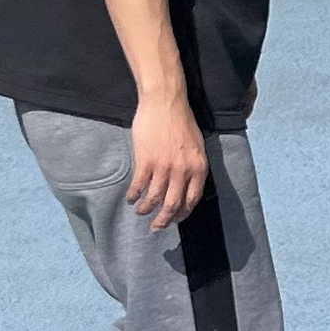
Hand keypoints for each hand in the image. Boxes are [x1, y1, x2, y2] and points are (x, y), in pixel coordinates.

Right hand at [126, 90, 208, 229]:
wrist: (165, 103)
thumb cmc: (181, 122)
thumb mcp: (197, 146)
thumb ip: (192, 167)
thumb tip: (185, 186)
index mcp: (199, 168)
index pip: (192, 200)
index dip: (182, 214)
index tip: (174, 219)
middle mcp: (183, 171)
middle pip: (173, 205)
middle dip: (164, 220)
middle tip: (156, 227)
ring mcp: (164, 167)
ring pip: (154, 198)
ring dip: (146, 209)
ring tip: (140, 212)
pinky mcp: (146, 161)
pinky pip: (139, 186)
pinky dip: (133, 196)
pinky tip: (130, 199)